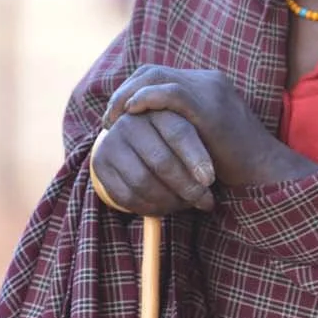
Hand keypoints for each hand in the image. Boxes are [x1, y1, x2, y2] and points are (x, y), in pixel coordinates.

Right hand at [91, 109, 216, 215]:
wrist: (132, 140)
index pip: (178, 132)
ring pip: (143, 182)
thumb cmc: (171, 140)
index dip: (196, 157)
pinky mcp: (100, 165)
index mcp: (156, 109)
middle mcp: (130, 123)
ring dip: (169, 200)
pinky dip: (149, 208)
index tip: (210, 179)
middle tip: (205, 200)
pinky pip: (127, 196)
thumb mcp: (187, 133)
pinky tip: (165, 207)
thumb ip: (201, 147)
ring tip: (186, 203)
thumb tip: (217, 181)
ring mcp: (112, 143)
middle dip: (187, 186)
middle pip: (161, 161)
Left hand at [102, 66, 317, 188]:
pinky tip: (131, 114)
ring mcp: (209, 91)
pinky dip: (145, 100)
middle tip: (109, 118)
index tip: (118, 114)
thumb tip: (152, 132)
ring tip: (114, 119)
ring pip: (155, 77)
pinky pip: (169, 93)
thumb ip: (182, 125)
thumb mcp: (203, 137)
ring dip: (127, 96)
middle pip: (152, 71)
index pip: (159, 74)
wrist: (266, 172)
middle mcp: (207, 81)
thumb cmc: (236, 164)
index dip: (133, 90)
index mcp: (206, 85)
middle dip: (124, 91)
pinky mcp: (208, 108)